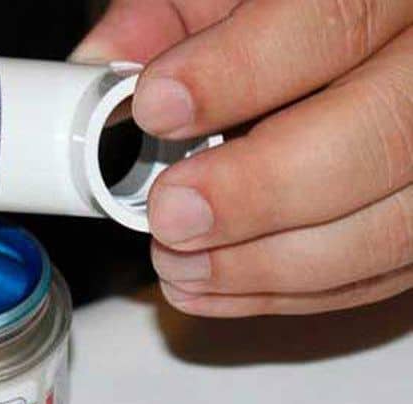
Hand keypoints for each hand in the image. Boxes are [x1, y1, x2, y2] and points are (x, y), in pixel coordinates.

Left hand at [74, 1, 412, 316]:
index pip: (335, 21)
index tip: (156, 106)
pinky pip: (380, 274)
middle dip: (259, 191)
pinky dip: (288, 294)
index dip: (238, 73)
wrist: (363, 47)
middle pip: (383, 137)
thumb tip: (101, 63)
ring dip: (268, 265)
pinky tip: (211, 288)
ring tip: (178, 264)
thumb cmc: (296, 18)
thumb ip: (171, 19)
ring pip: (392, 228)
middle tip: (171, 214)